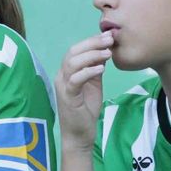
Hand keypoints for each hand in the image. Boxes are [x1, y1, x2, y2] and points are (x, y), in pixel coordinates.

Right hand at [55, 32, 109, 151]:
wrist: (79, 134)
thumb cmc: (85, 110)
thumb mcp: (93, 85)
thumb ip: (95, 69)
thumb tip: (105, 51)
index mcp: (67, 72)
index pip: (76, 49)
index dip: (91, 41)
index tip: (108, 35)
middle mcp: (61, 76)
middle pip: (73, 52)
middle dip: (92, 43)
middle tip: (109, 39)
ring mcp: (63, 86)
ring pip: (72, 63)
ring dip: (91, 55)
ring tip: (107, 53)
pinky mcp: (67, 97)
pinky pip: (75, 80)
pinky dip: (88, 71)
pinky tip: (101, 68)